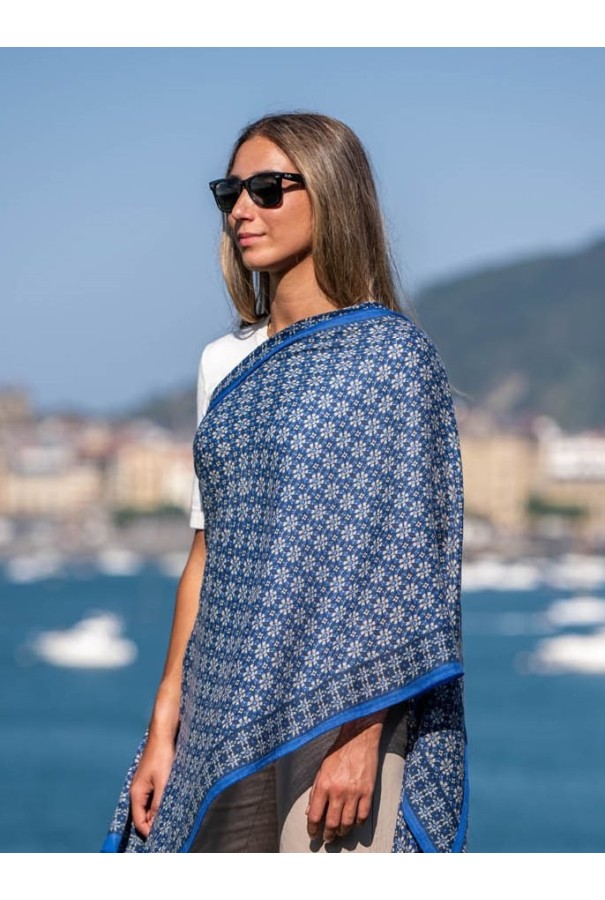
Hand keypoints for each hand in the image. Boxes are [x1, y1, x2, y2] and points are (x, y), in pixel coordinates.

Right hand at [130, 736, 175, 838]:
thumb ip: (159, 803)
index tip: (163, 839)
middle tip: (170, 831)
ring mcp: (144, 785)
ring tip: (172, 819)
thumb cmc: (162, 756)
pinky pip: (154, 797)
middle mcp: (137, 791)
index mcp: (137, 793)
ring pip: (149, 806)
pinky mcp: (152, 779)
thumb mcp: (163, 782)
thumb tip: (155, 824)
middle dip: (154, 824)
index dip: (149, 832)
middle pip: (143, 816)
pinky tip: (172, 804)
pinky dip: (160, 803)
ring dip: (158, 814)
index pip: (139, 822)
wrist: (163, 734)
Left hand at [305, 710, 386, 843]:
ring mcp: (354, 793)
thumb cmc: (338, 753)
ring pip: (347, 823)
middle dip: (328, 834)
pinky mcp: (368, 792)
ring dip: (342, 832)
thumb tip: (309, 811)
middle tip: (327, 838)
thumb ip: (315, 791)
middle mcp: (338, 791)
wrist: (359, 739)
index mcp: (324, 785)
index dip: (312, 828)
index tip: (313, 833)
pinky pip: (363, 816)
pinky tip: (354, 823)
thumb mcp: (321, 769)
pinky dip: (357, 823)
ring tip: (339, 833)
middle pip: (332, 823)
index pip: (315, 815)